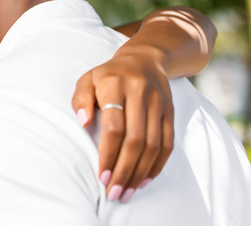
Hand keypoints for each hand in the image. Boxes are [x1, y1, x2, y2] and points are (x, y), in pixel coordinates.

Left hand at [71, 45, 173, 201]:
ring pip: (153, 145)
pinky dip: (157, 164)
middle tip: (113, 192)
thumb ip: (80, 100)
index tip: (101, 176)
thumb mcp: (87, 80)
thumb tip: (83, 123)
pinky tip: (144, 179)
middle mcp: (140, 93)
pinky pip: (167, 143)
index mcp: (114, 85)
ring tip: (126, 191)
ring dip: (140, 172)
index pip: (114, 126)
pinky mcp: (171, 112)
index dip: (108, 154)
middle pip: (135, 140)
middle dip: (124, 170)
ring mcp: (159, 103)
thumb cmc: (108, 75)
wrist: (145, 59)